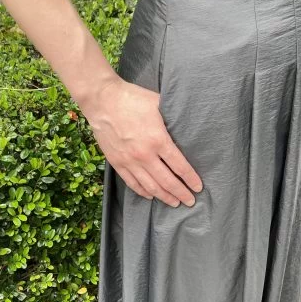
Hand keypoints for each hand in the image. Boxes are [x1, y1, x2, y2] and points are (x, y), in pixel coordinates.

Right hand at [81, 77, 203, 206]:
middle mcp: (144, 155)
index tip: (198, 187)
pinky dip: (143, 192)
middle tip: (190, 201)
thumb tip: (187, 125)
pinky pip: (132, 183)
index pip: (179, 166)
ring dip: (164, 197)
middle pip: (167, 181)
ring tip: (174, 202)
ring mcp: (129, 161)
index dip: (190, 179)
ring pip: (150, 186)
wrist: (102, 100)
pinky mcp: (117, 163)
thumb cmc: (132, 99)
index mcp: (158, 140)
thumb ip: (172, 119)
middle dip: (181, 193)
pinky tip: (151, 195)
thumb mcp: (158, 104)